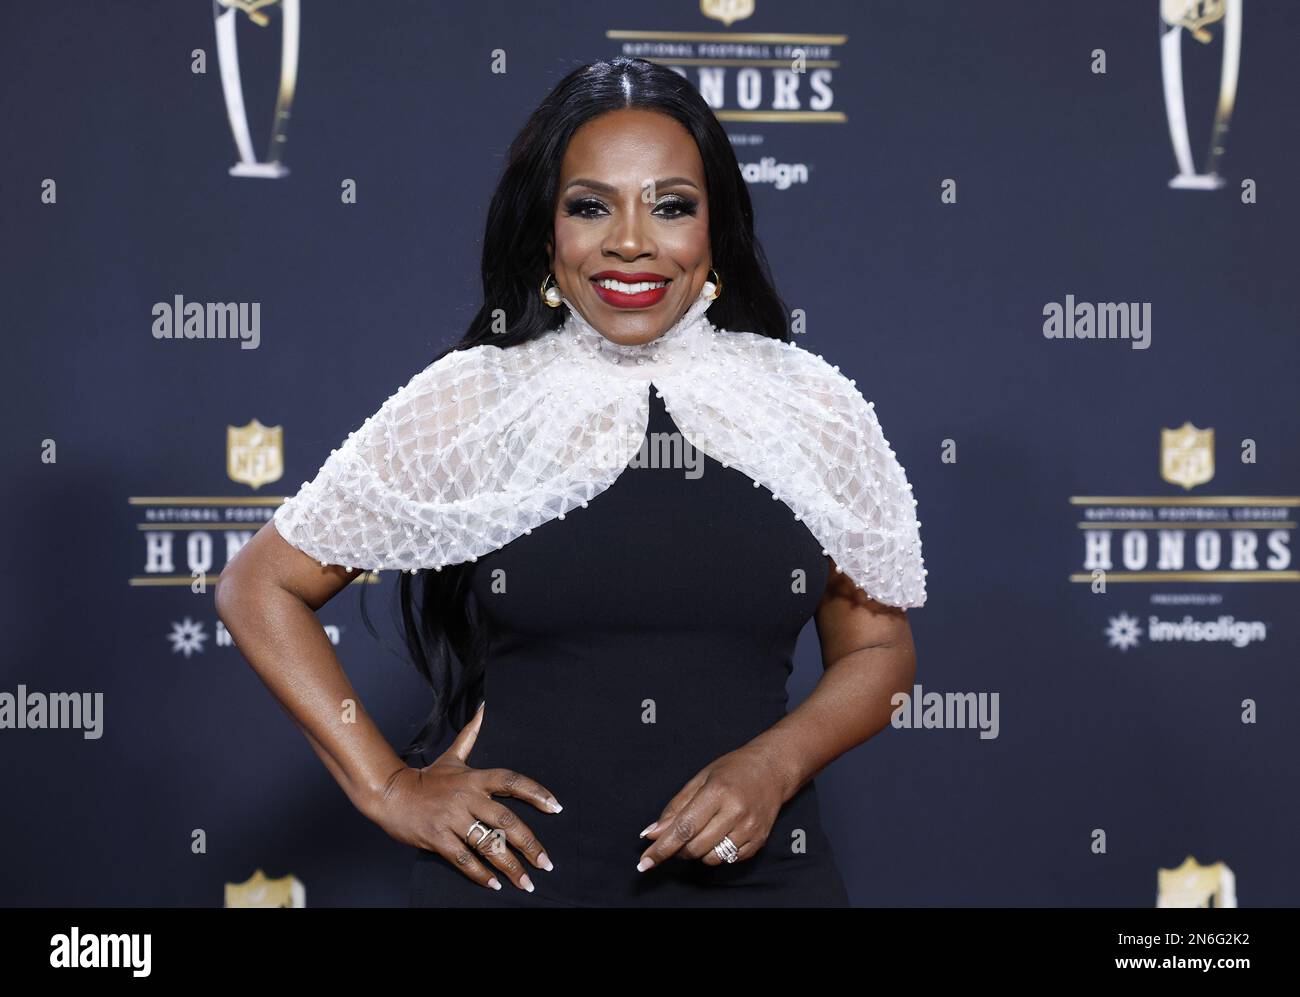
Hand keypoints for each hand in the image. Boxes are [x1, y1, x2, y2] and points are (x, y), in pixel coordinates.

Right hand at [367, 702, 561, 891]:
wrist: (389, 793)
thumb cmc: (426, 778)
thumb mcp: (452, 756)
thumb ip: (471, 735)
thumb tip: (484, 708)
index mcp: (475, 778)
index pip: (513, 781)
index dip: (536, 793)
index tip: (556, 808)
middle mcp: (467, 798)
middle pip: (507, 821)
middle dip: (530, 845)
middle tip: (546, 863)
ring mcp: (452, 819)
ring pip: (488, 845)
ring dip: (510, 867)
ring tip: (526, 883)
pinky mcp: (438, 839)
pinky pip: (465, 859)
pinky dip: (481, 874)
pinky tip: (496, 885)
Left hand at [636, 743, 788, 870]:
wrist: (773, 769)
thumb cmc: (733, 770)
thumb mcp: (700, 779)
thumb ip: (675, 807)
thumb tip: (652, 833)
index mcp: (718, 792)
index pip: (684, 828)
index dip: (661, 848)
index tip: (645, 862)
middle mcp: (736, 812)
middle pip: (695, 847)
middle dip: (678, 849)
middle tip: (676, 837)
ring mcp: (750, 828)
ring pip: (711, 858)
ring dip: (697, 852)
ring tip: (701, 832)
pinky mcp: (759, 841)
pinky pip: (728, 860)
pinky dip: (716, 853)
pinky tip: (719, 835)